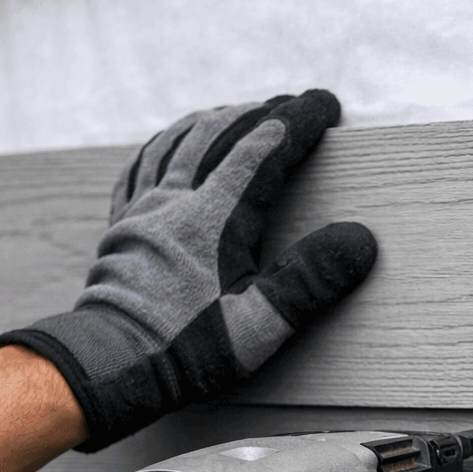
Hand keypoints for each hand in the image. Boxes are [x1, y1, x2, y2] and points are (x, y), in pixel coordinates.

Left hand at [0, 90, 376, 450]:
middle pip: (219, 135)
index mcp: (215, 218)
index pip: (263, 151)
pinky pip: (141, 169)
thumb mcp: (262, 323)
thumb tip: (360, 238)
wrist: (112, 366)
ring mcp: (144, 212)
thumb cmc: (189, 350)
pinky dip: (164, 146)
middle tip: (292, 106)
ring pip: (177, 143)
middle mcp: (176, 202)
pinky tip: (169, 146)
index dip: (298, 122)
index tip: (326, 105)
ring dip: (213, 121)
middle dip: (260, 114)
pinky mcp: (122, 229)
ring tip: (236, 113)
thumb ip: (310, 279)